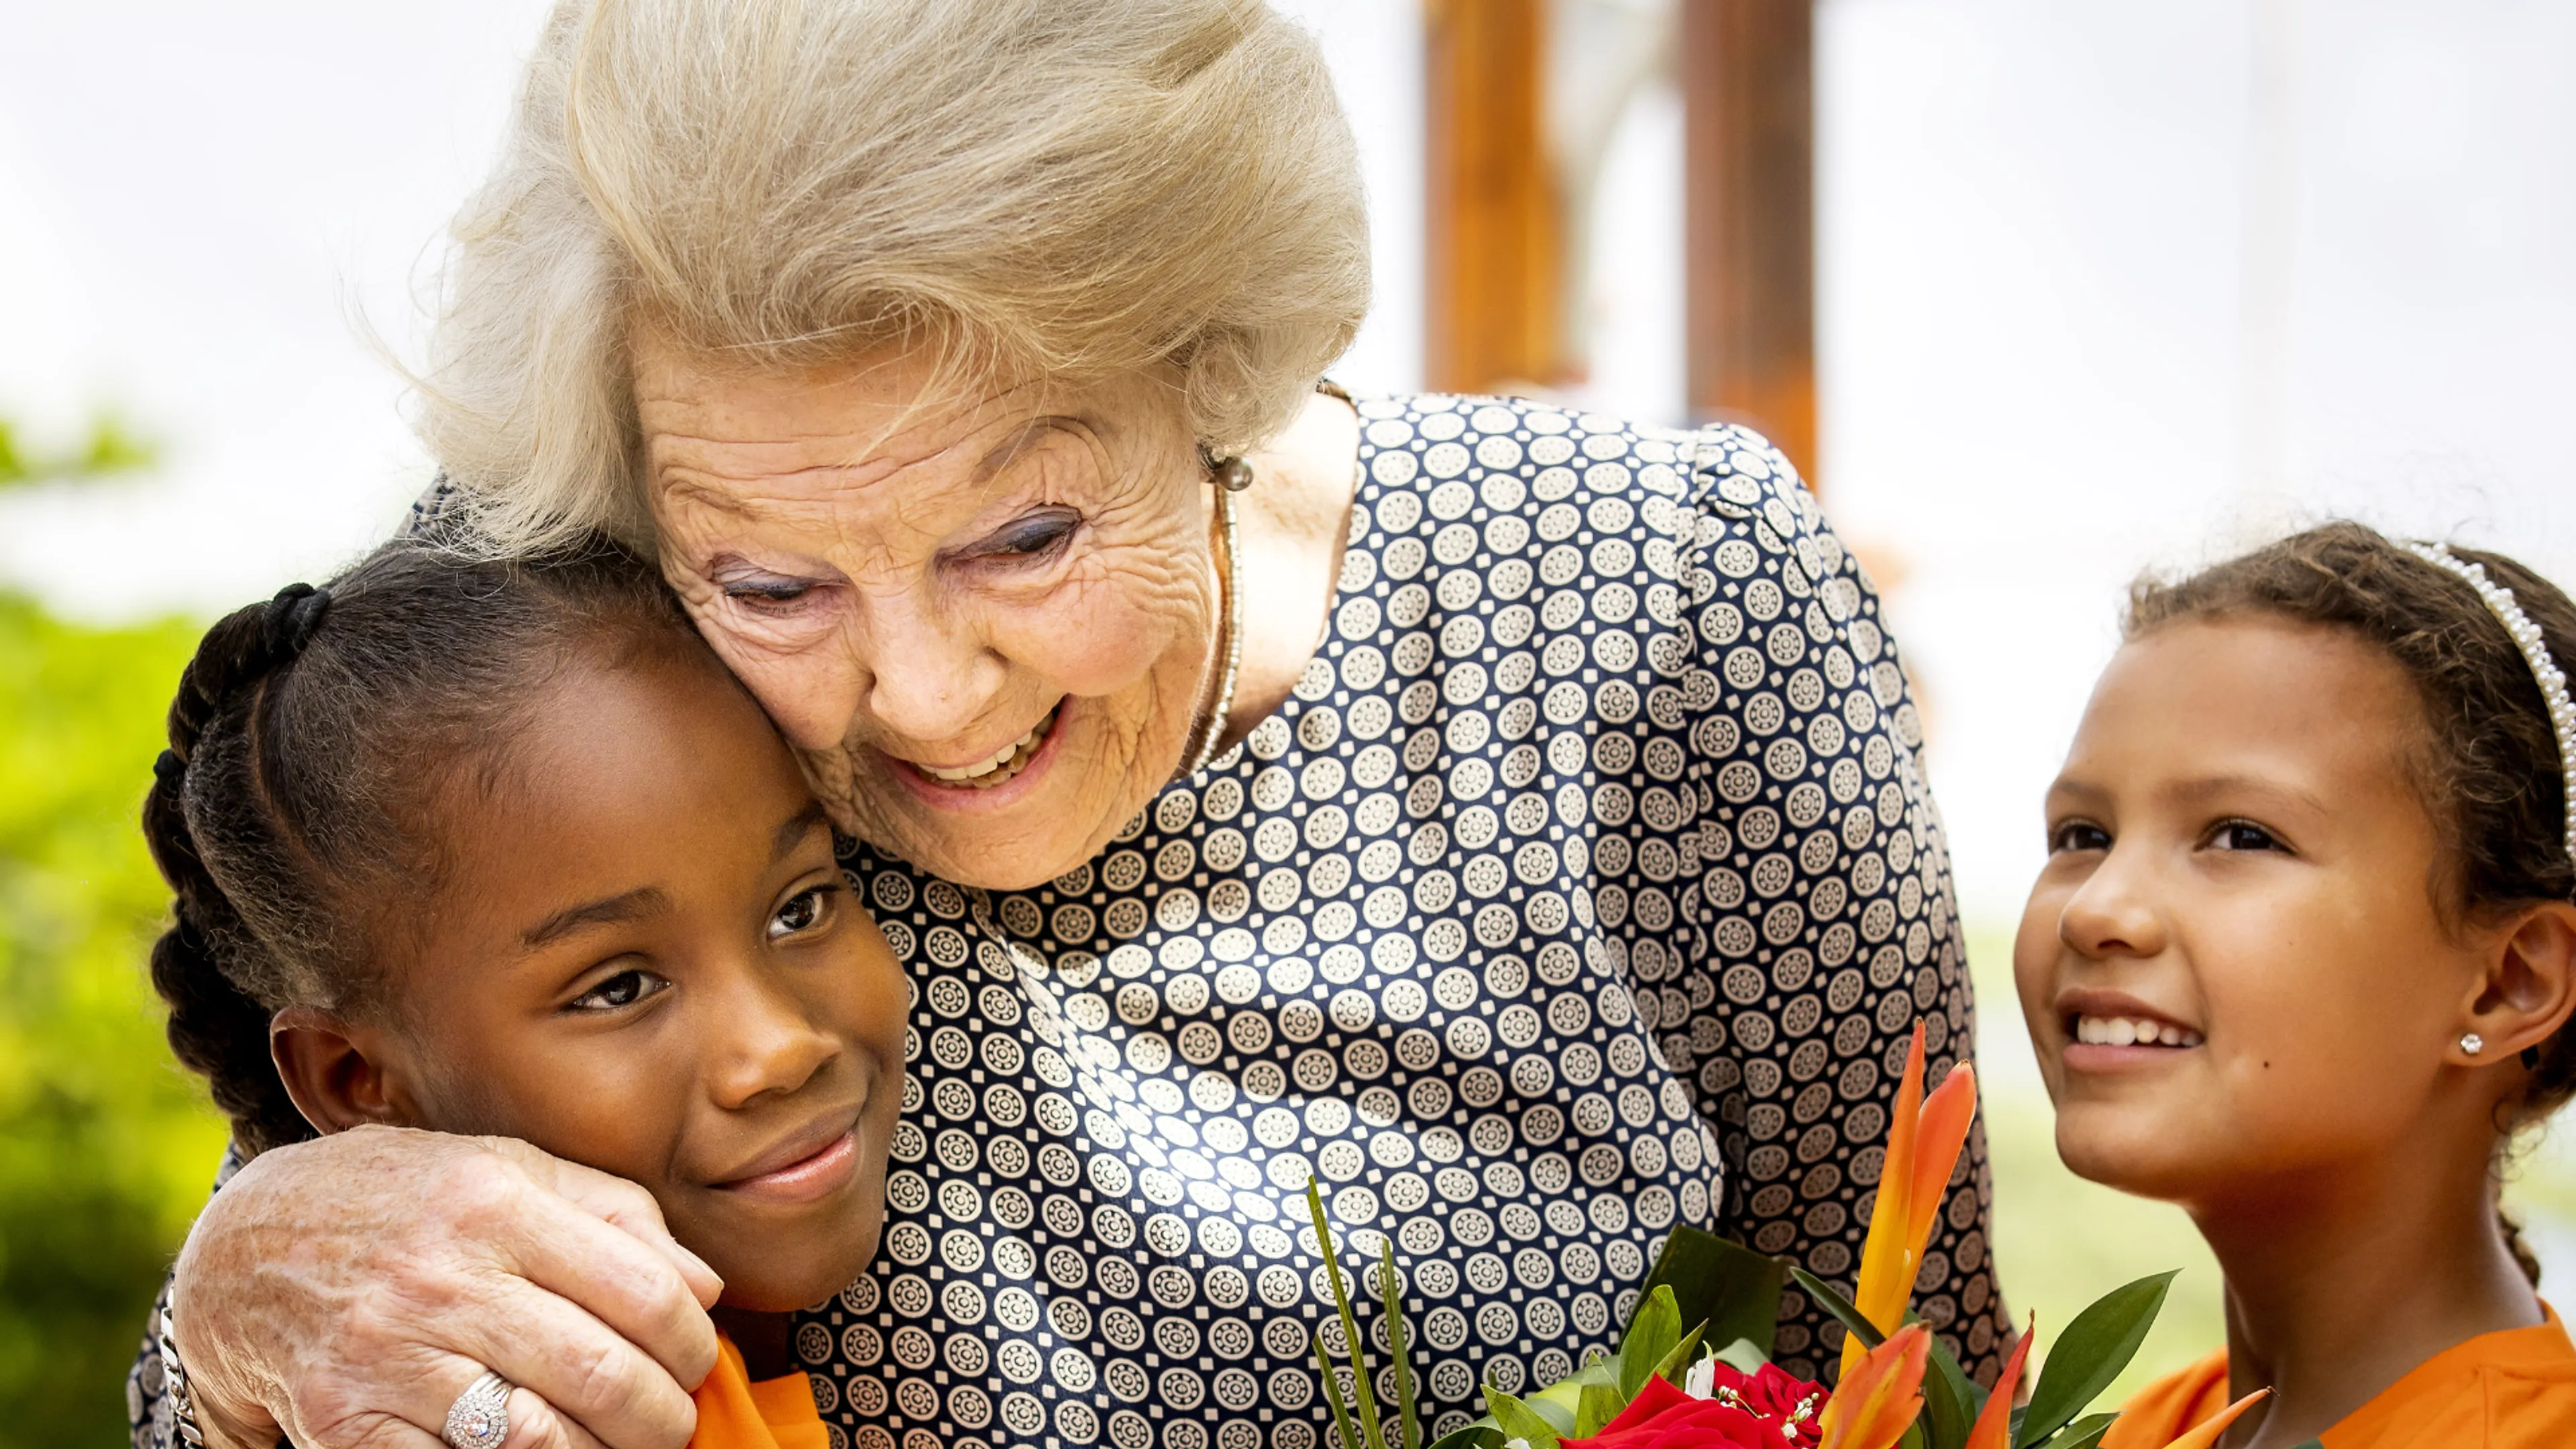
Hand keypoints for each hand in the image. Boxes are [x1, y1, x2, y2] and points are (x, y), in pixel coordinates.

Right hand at [169, 1126, 723, 1448]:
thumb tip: (703, 1285)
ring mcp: (387, 1355)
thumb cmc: (406, 1204)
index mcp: (493, 1203)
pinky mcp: (344, 1421)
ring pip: (537, 1437)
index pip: (641, 1290)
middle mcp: (440, 1277)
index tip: (696, 1357)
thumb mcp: (508, 1170)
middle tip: (672, 1421)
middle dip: (661, 1415)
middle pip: (600, 1373)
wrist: (248, 1250)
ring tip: (618, 1444)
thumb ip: (614, 1213)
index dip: (691, 1340)